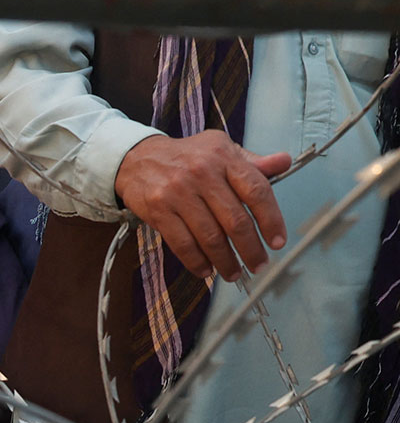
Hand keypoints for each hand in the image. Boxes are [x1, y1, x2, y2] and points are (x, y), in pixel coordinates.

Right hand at [114, 130, 290, 282]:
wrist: (137, 159)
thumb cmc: (186, 157)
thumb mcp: (220, 149)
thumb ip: (251, 161)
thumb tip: (284, 162)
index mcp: (223, 157)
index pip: (256, 190)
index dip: (271, 219)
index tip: (277, 241)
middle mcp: (202, 173)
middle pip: (234, 220)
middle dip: (250, 249)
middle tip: (258, 265)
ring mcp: (178, 193)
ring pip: (209, 237)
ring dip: (224, 261)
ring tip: (233, 273)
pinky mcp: (158, 210)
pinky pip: (182, 243)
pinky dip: (196, 261)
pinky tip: (205, 269)